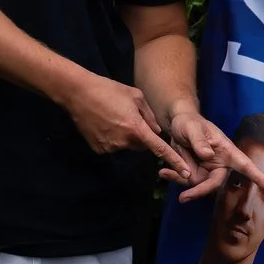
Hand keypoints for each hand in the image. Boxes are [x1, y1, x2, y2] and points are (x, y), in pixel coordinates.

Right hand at [60, 70, 191, 176]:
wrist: (78, 93)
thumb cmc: (109, 90)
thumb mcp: (136, 96)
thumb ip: (149, 117)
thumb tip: (157, 132)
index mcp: (136, 128)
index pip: (160, 149)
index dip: (174, 161)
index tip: (186, 173)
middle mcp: (124, 141)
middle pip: (142, 145)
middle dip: (142, 136)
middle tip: (131, 118)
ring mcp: (109, 147)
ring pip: (127, 146)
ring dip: (126, 136)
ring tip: (114, 117)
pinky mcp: (98, 149)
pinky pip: (113, 146)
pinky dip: (113, 138)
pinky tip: (104, 123)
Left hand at [162, 107, 263, 203]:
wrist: (177, 125)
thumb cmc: (190, 123)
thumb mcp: (193, 128)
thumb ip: (200, 141)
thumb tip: (208, 155)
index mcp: (227, 151)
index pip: (246, 165)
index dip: (259, 177)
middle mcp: (219, 164)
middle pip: (216, 184)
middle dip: (200, 191)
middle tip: (184, 198)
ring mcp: (206, 171)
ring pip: (198, 186)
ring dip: (181, 182)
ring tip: (164, 173)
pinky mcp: (193, 174)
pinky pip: (185, 182)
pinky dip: (173, 178)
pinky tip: (162, 173)